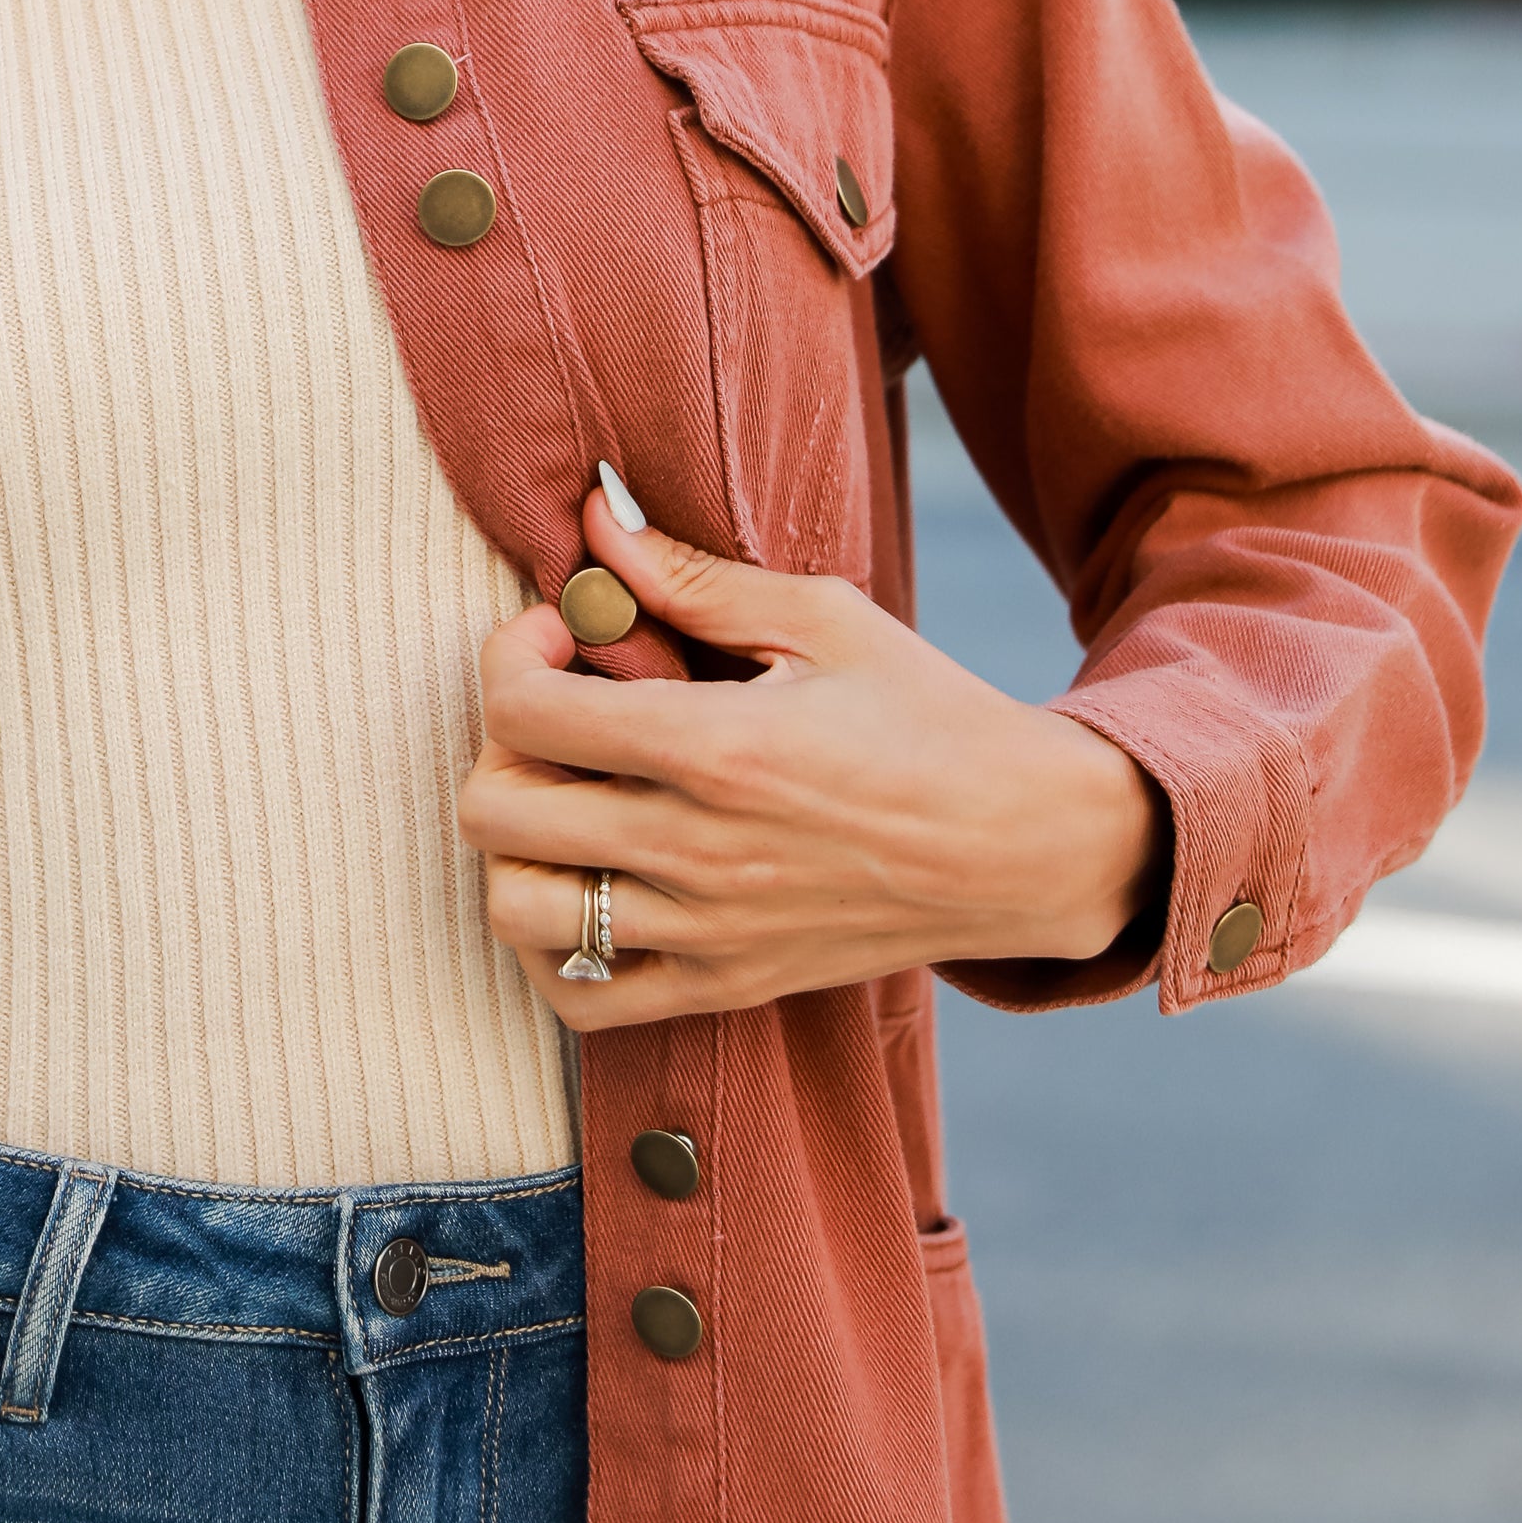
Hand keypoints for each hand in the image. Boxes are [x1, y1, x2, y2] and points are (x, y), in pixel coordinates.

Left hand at [460, 491, 1166, 1023]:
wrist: (1026, 845)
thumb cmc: (931, 718)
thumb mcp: (824, 620)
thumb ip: (693, 576)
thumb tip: (596, 521)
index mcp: (718, 750)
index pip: (524, 712)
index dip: (512, 655)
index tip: (560, 635)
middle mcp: (698, 852)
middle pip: (494, 812)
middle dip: (499, 744)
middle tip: (558, 713)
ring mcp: (707, 933)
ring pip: (517, 911)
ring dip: (514, 847)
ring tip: (567, 800)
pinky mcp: (726, 986)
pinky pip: (582, 1001)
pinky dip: (551, 948)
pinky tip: (584, 886)